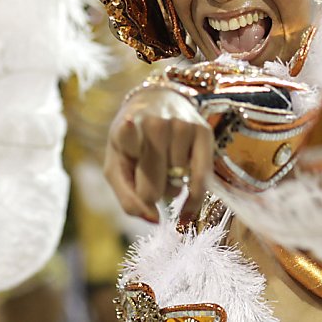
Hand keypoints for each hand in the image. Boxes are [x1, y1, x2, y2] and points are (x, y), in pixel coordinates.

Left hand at [103, 87, 213, 222]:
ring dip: (170, 187)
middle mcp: (156, 124)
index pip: (128, 134)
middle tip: (147, 178)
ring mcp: (182, 126)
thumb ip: (127, 198)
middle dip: (150, 193)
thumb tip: (155, 220)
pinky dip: (194, 198)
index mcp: (125, 129)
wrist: (158, 102)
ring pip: (176, 185)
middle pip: (152, 188)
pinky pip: (201, 179)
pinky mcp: (203, 131)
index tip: (128, 124)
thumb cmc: (133, 141)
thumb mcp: (117, 164)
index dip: (128, 132)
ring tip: (165, 168)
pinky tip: (186, 209)